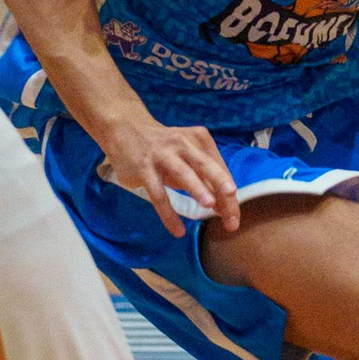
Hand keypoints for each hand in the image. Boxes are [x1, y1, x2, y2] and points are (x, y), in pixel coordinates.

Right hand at [95, 111, 241, 235]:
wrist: (125, 129)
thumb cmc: (163, 148)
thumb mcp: (186, 158)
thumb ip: (204, 180)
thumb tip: (224, 208)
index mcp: (199, 140)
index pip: (219, 170)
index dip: (229, 196)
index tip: (233, 218)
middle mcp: (183, 144)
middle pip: (207, 168)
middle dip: (221, 187)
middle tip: (232, 207)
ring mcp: (163, 155)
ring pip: (182, 173)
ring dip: (197, 188)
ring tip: (209, 206)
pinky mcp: (144, 168)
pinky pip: (158, 194)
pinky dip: (168, 214)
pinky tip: (177, 230)